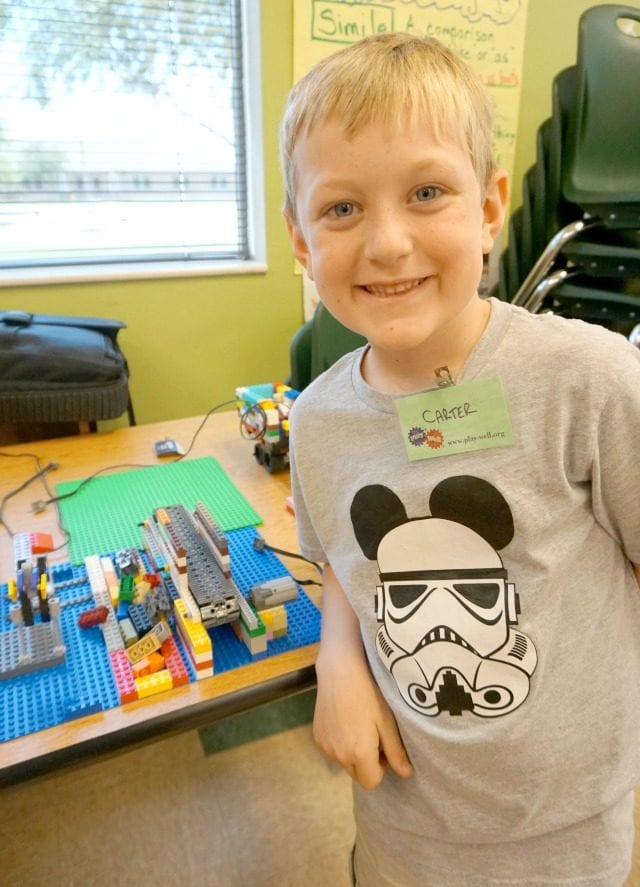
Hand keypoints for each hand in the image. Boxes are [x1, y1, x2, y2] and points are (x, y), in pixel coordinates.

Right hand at [313, 654, 412, 790]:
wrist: (339, 671)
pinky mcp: (317, 736)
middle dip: (367, 763)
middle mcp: (338, 755)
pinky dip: (340, 743)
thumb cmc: (369, 693)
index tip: (383, 748)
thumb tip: (407, 775)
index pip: (371, 782)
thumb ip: (396, 751)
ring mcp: (325, 746)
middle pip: (357, 774)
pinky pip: (332, 750)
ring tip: (358, 725)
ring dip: (352, 753)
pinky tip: (344, 720)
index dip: (380, 769)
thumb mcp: (387, 721)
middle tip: (373, 736)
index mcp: (358, 754)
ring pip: (344, 762)